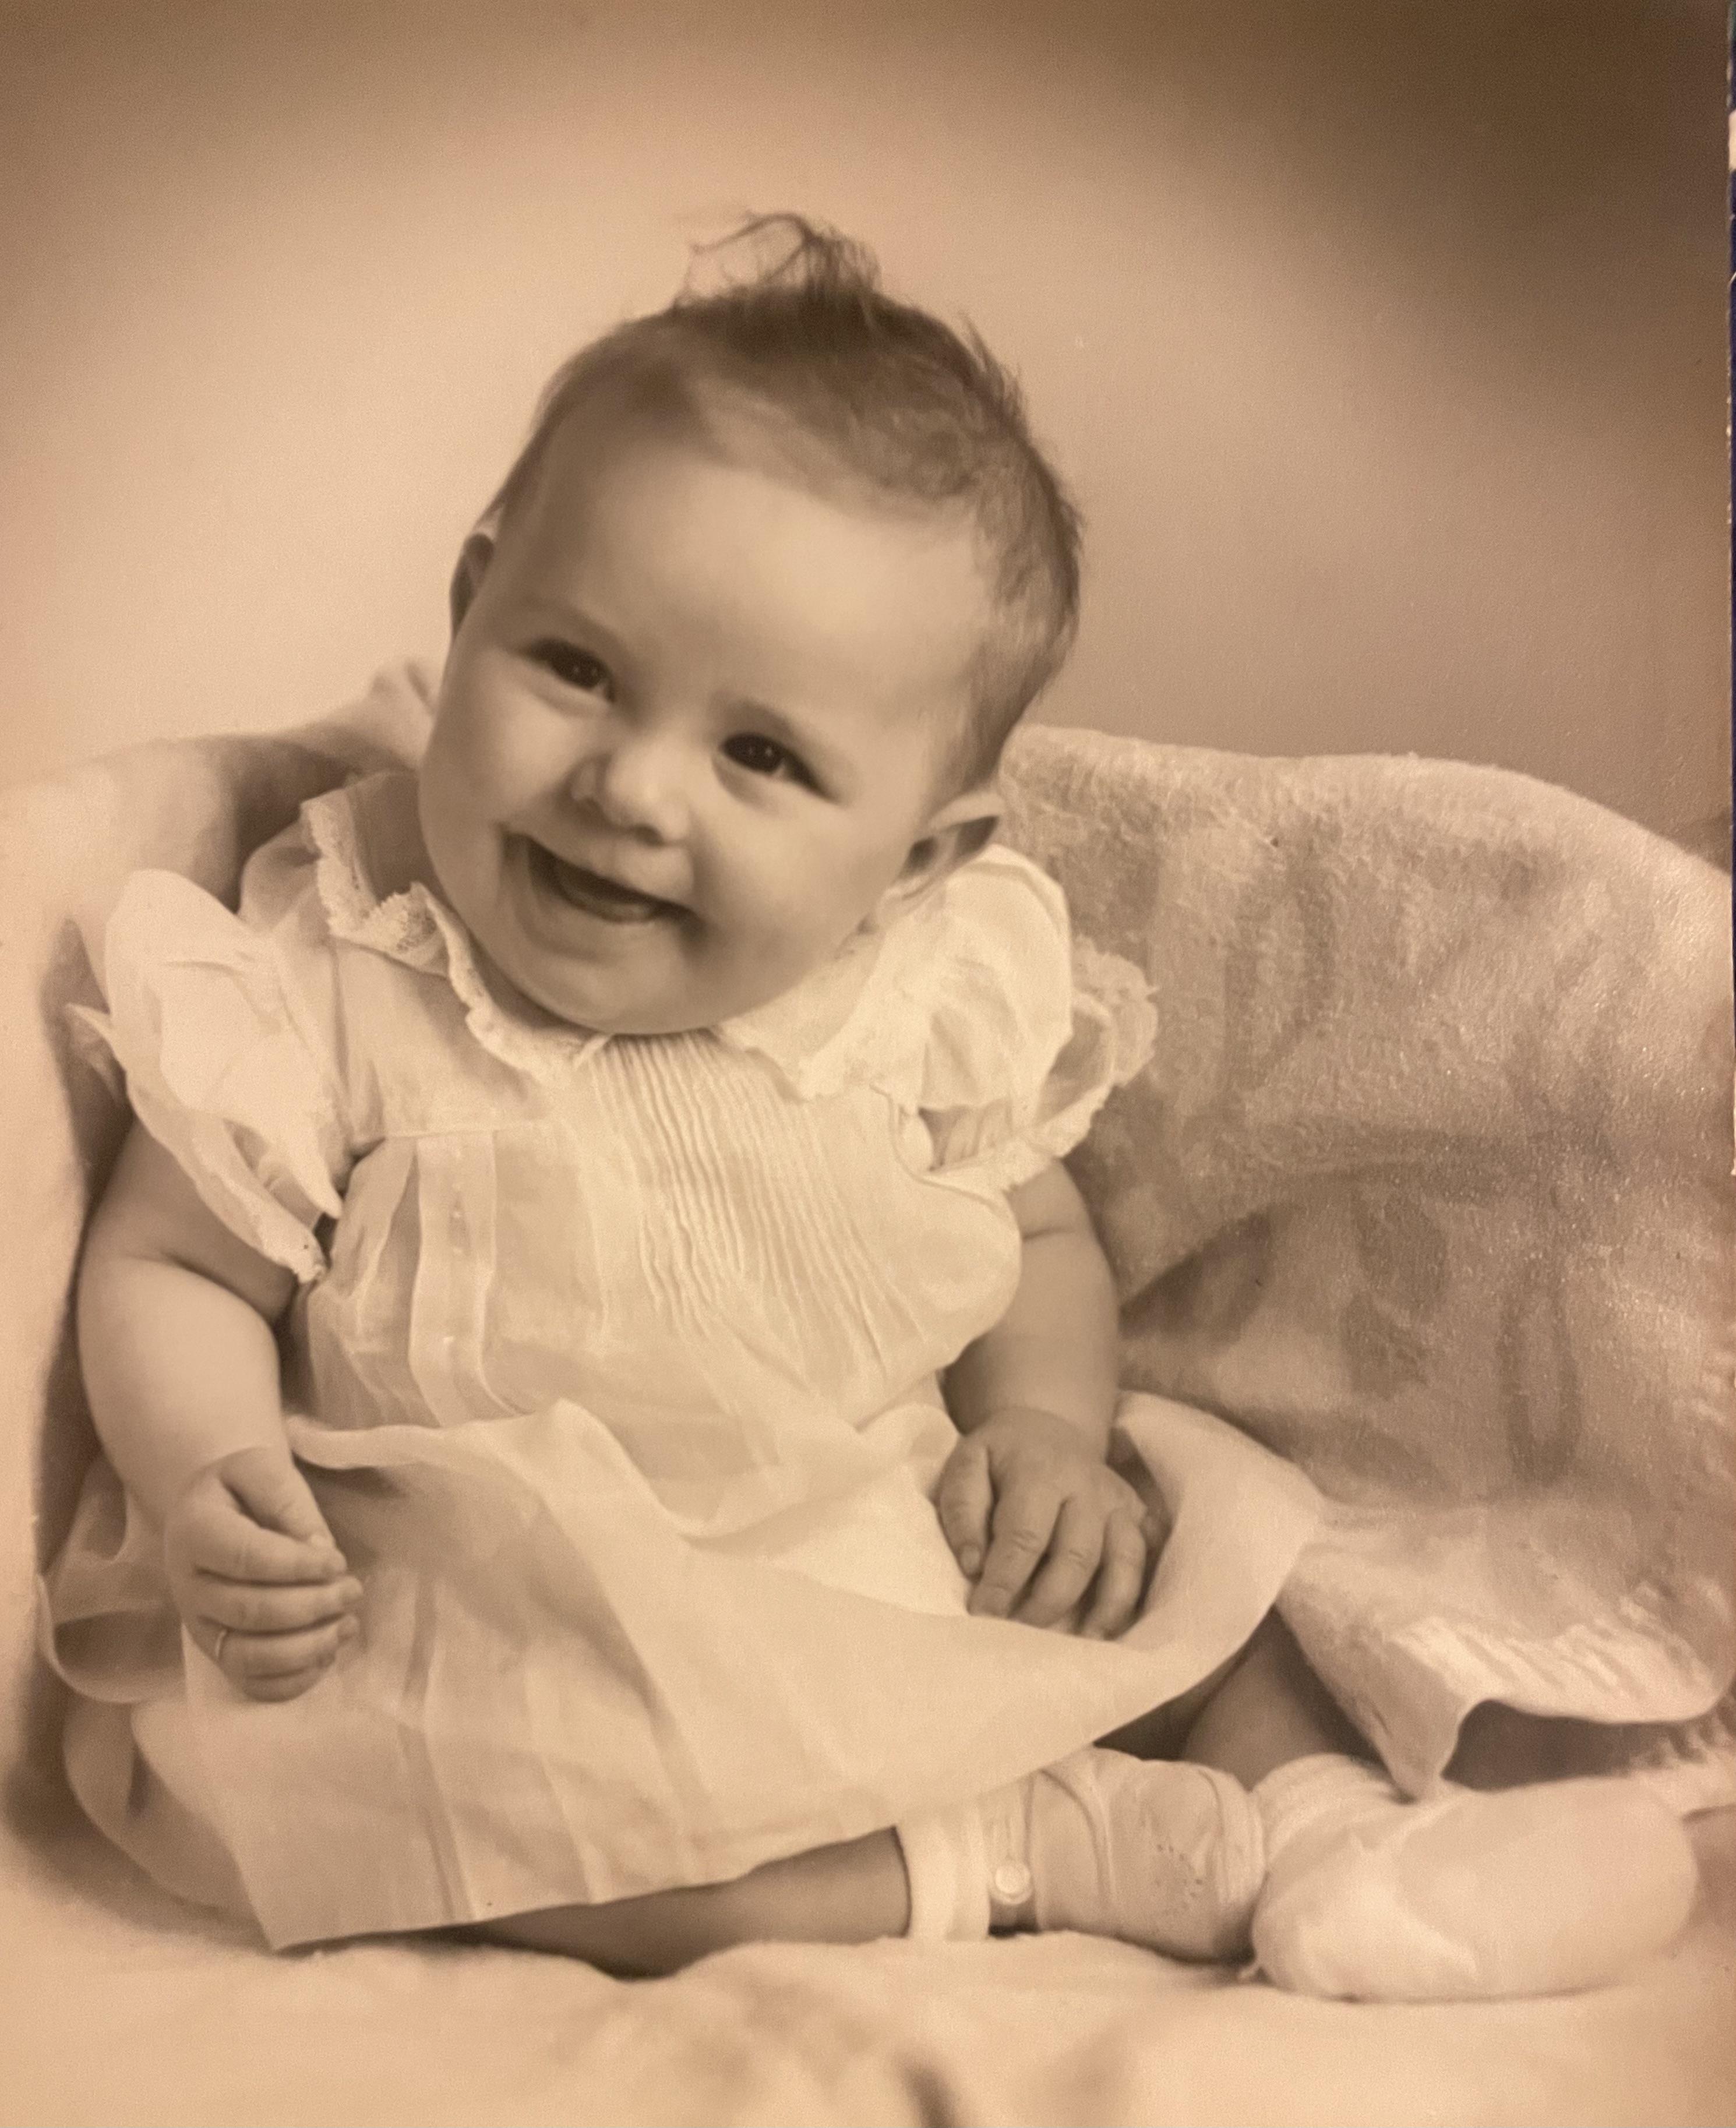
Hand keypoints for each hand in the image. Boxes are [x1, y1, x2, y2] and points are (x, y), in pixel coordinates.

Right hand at [163, 1442, 361, 1701]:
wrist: (210, 1513)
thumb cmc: (241, 1489)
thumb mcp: (262, 1470)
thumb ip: (288, 1503)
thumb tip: (319, 1551)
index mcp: (194, 1531)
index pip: (247, 1558)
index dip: (298, 1567)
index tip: (338, 1563)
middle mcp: (188, 1586)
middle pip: (250, 1611)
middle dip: (312, 1606)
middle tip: (353, 1591)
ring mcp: (200, 1626)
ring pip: (248, 1656)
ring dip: (306, 1648)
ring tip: (347, 1625)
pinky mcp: (217, 1652)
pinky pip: (250, 1682)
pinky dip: (292, 1680)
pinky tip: (325, 1655)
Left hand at [936, 1407, 1153, 1638]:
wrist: (1048, 1425)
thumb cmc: (1001, 1456)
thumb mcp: (967, 1463)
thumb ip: (962, 1510)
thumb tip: (972, 1564)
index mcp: (1041, 1471)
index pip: (1025, 1535)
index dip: (1005, 1580)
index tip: (984, 1613)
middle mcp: (1088, 1485)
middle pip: (1077, 1554)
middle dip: (1048, 1601)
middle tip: (1019, 1630)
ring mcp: (1118, 1501)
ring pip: (1124, 1560)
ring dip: (1105, 1607)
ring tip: (1081, 1641)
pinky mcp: (1138, 1513)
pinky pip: (1146, 1559)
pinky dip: (1133, 1595)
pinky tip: (1113, 1626)